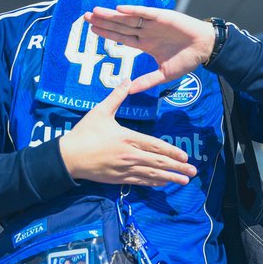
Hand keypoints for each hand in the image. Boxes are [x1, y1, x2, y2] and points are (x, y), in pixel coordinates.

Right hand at [58, 81, 197, 185]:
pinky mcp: (118, 179)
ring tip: (184, 181)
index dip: (172, 152)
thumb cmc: (85, 133)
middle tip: (193, 172)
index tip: (185, 157)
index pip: (155, 146)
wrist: (69, 157)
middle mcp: (130, 155)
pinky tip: (164, 183)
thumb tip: (128, 80)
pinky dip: (153, 183)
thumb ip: (116, 96)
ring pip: (152, 174)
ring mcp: (125, 169)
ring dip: (170, 178)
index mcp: (128, 138)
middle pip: (158, 163)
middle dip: (178, 168)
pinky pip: (140, 181)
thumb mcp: (100, 111)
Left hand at [86, 6, 214, 93]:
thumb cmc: (187, 60)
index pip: (122, 38)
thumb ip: (147, 81)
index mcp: (145, 44)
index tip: (92, 30)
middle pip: (120, 26)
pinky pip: (145, 13)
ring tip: (96, 11)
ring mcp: (153, 23)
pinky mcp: (163, 16)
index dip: (107, 33)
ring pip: (128, 18)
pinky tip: (119, 8)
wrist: (205, 48)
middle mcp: (146, 32)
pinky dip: (133, 10)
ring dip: (112, 14)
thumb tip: (129, 91)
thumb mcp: (164, 74)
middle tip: (85, 17)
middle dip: (103, 21)